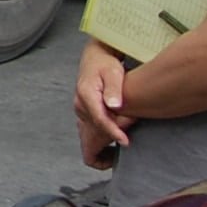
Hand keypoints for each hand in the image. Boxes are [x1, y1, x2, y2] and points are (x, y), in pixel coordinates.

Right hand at [74, 42, 131, 167]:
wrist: (94, 57)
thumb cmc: (105, 64)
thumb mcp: (113, 72)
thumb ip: (114, 89)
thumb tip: (115, 106)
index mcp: (86, 95)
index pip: (99, 121)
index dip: (113, 133)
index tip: (126, 142)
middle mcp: (80, 107)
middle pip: (88, 138)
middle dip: (103, 149)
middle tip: (123, 149)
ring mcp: (80, 112)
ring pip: (87, 139)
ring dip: (102, 147)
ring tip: (122, 144)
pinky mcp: (84, 115)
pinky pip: (89, 135)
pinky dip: (100, 141)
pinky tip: (116, 137)